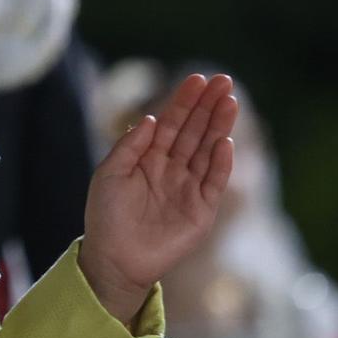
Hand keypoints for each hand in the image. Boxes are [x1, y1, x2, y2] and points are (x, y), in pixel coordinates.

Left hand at [81, 73, 237, 321]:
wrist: (115, 258)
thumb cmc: (107, 215)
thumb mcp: (110, 174)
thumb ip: (130, 146)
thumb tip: (152, 118)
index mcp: (149, 156)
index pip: (173, 122)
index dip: (184, 100)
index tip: (197, 79)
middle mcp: (172, 168)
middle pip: (195, 130)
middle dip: (209, 105)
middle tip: (224, 80)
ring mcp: (189, 188)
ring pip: (208, 150)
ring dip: (219, 126)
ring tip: (230, 102)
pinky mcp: (202, 211)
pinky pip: (214, 182)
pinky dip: (220, 163)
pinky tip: (224, 142)